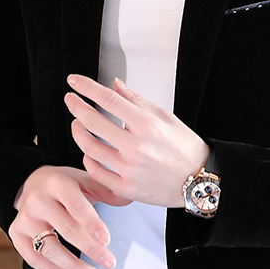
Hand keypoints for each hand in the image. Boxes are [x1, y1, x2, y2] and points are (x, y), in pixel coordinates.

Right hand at [9, 165, 131, 268]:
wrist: (33, 182)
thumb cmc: (67, 185)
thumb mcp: (86, 180)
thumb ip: (106, 190)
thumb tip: (129, 199)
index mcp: (58, 184)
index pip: (77, 206)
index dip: (93, 225)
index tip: (107, 241)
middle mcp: (38, 200)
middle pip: (66, 229)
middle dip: (91, 249)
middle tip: (110, 263)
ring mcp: (25, 218)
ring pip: (48, 248)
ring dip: (73, 265)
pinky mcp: (17, 233)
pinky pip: (32, 257)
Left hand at [65, 74, 208, 207]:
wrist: (199, 180)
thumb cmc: (185, 147)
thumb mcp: (165, 117)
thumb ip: (137, 100)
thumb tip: (114, 85)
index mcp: (147, 125)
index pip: (108, 100)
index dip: (87, 87)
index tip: (74, 81)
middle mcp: (136, 147)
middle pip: (93, 121)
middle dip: (76, 106)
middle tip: (70, 99)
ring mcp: (129, 169)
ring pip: (89, 147)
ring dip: (78, 132)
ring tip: (77, 124)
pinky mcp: (125, 188)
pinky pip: (95, 171)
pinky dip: (87, 158)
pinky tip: (88, 150)